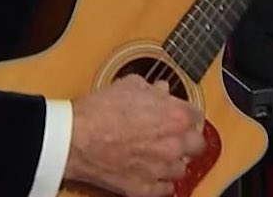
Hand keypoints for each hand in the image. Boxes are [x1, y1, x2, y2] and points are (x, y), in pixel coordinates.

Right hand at [65, 76, 204, 196]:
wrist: (75, 138)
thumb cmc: (99, 111)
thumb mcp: (130, 85)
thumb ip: (152, 89)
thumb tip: (160, 90)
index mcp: (175, 116)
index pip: (197, 116)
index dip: (187, 115)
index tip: (180, 117)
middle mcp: (174, 144)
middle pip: (197, 145)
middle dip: (187, 140)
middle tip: (174, 137)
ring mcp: (161, 169)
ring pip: (181, 169)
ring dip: (173, 162)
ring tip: (159, 156)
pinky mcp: (145, 189)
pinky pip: (166, 190)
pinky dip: (160, 183)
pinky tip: (151, 174)